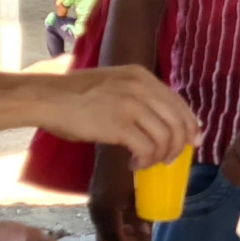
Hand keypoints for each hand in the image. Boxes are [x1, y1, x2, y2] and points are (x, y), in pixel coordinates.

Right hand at [41, 65, 196, 167]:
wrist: (47, 97)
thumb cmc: (74, 95)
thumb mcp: (114, 84)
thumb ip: (137, 96)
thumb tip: (159, 121)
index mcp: (142, 76)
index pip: (178, 102)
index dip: (190, 125)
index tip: (192, 141)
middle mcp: (141, 87)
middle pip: (177, 122)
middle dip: (178, 146)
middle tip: (167, 160)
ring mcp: (131, 105)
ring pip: (165, 138)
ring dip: (159, 156)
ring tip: (145, 163)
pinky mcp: (119, 125)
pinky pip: (147, 149)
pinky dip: (145, 161)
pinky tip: (133, 164)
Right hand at [87, 155, 153, 240]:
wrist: (111, 148)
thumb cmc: (129, 167)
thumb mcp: (137, 192)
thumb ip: (140, 212)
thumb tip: (144, 231)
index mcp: (108, 207)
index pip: (113, 234)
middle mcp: (97, 205)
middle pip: (105, 232)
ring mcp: (94, 199)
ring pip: (101, 224)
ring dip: (112, 233)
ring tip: (126, 235)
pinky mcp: (93, 193)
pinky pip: (99, 215)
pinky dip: (108, 223)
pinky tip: (119, 221)